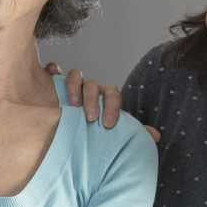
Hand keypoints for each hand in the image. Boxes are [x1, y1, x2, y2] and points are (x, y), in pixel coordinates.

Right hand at [43, 63, 160, 141]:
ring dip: (74, 87)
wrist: (79, 136)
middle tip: (91, 118)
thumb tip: (155, 136)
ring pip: (76, 76)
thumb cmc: (98, 132)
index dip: (112, 107)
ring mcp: (74, 85)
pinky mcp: (56, 85)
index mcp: (106, 97)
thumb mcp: (116, 133)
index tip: (108, 124)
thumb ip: (134, 132)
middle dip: (93, 100)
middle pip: (93, 85)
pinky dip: (54, 69)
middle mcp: (91, 89)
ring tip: (72, 104)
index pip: (113, 95)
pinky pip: (55, 71)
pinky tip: (51, 75)